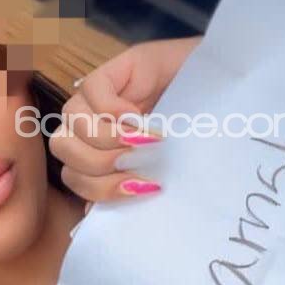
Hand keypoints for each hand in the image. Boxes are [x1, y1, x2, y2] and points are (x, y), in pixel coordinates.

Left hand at [49, 36, 199, 203]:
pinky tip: (140, 117)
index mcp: (96, 150)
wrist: (221, 88)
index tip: (139, 190)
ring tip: (146, 142)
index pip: (72, 175)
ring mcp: (96, 95)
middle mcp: (89, 122)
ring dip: (108, 139)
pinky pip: (91, 90)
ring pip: (71, 120)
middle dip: (100, 166)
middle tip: (140, 164)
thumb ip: (128, 186)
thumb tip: (95, 214)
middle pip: (63, 149)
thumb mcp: (159, 167)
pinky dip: (113, 110)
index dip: (97, 190)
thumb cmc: (194, 133)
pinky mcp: (112, 69)